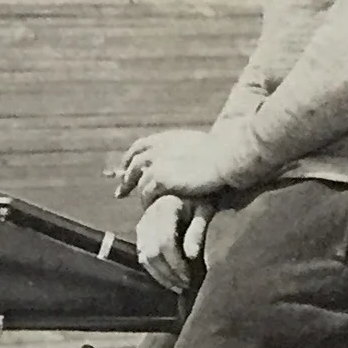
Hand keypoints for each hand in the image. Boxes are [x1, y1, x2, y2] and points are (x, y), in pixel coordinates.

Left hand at [112, 129, 231, 200]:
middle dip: (126, 178)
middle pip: (133, 164)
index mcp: (167, 138)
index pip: (140, 146)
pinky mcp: (160, 178)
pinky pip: (146, 194)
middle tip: (121, 192)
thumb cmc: (223, 153)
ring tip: (143, 206)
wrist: (226, 157)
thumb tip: (190, 157)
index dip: (130, 158)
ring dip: (140, 194)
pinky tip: (150, 209)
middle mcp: (158, 148)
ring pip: (140, 182)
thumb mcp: (200, 146)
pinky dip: (147, 202)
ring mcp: (158, 163)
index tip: (126, 167)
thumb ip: (187, 151)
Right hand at [135, 194, 211, 292]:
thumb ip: (197, 232)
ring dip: (160, 275)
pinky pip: (142, 255)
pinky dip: (153, 270)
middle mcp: (149, 216)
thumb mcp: (204, 210)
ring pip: (145, 256)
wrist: (187, 186)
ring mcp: (142, 224)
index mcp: (165, 208)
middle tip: (185, 286)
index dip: (176, 263)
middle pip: (152, 252)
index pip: (165, 242)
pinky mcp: (140, 232)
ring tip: (177, 286)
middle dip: (168, 273)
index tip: (189, 278)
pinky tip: (167, 278)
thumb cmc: (200, 198)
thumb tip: (191, 256)